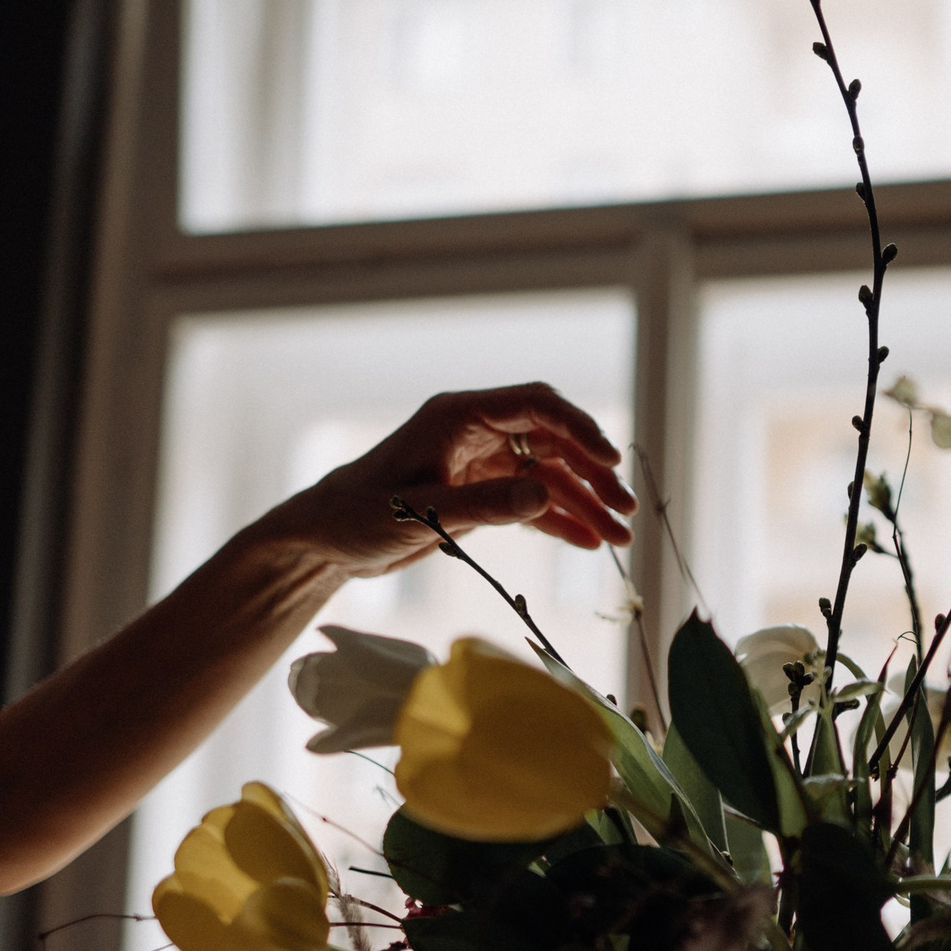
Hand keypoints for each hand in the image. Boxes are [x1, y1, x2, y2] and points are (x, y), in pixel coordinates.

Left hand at [251, 383, 636, 575]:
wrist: (325, 540)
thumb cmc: (358, 516)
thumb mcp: (420, 512)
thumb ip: (485, 503)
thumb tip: (546, 493)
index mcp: (460, 417)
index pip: (536, 407)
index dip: (579, 430)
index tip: (610, 462)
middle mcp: (477, 432)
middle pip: (553, 441)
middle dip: (593, 474)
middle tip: (625, 509)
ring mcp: (481, 463)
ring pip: (549, 474)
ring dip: (585, 503)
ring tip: (619, 539)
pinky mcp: (480, 493)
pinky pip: (532, 501)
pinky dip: (560, 521)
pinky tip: (588, 543)